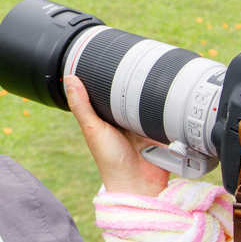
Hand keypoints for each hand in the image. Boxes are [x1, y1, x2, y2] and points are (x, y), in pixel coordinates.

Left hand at [66, 76, 169, 196]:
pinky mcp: (162, 129)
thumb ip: (82, 106)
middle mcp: (127, 119)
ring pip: (151, 100)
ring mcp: (146, 124)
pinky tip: (171, 97)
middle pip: (133, 92)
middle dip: (137, 81)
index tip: (113, 57)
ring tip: (157, 80)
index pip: (109, 90)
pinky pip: (168, 113)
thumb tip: (68, 78)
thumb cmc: (110, 161)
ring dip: (154, 93)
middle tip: (140, 64)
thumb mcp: (93, 129)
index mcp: (108, 116)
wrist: (139, 184)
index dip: (110, 75)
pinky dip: (169, 107)